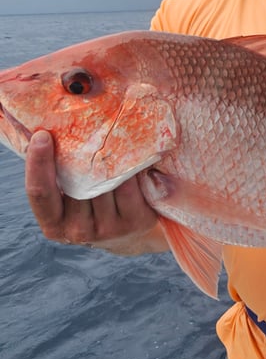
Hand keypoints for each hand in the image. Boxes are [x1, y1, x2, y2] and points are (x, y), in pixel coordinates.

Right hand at [25, 130, 164, 254]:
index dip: (38, 164)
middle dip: (78, 151)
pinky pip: (128, 185)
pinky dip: (128, 165)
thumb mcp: (67, 201)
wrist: (131, 236)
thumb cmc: (92, 207)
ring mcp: (107, 229)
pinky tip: (128, 147)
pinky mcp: (134, 222)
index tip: (42, 135)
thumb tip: (43, 132)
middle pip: (76, 183)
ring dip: (105, 154)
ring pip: (104, 182)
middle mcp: (78, 230)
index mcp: (53, 224)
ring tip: (106, 128)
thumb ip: (58, 176)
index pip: (40, 193)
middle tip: (82, 122)